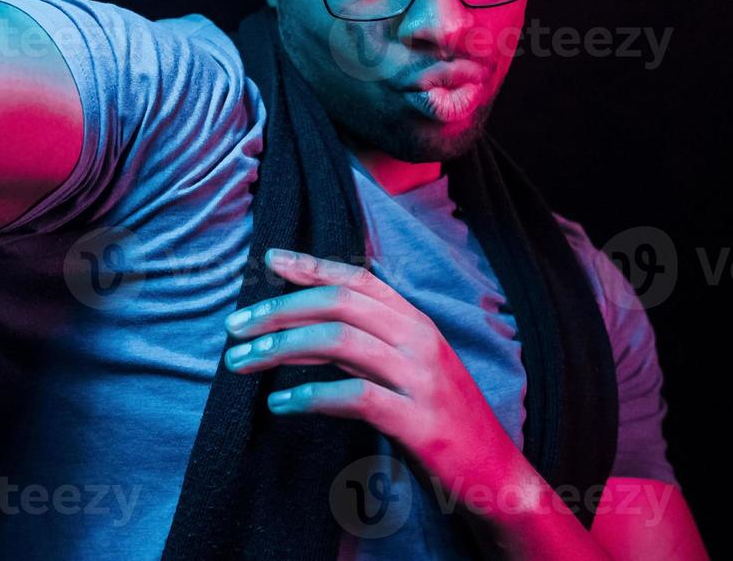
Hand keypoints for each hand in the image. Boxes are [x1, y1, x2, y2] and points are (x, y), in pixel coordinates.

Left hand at [223, 249, 523, 495]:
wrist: (496, 474)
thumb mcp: (406, 369)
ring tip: (243, 361)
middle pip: (338, 304)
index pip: (358, 278)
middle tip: (236, 326)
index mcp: (417, 322)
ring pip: (339, 341)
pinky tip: (279, 403)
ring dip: (282, 347)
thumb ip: (364, 344)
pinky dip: (309, 396)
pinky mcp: (418, 422)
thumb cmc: (441, 420)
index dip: (311, 265)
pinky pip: (354, 397)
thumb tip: (300, 326)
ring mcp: (421, 379)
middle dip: (279, 309)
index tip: (269, 259)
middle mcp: (419, 340)